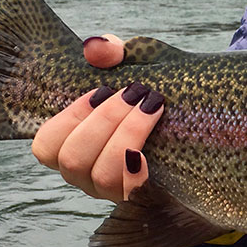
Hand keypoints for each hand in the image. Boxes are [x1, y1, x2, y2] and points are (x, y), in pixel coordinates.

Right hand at [31, 35, 162, 201]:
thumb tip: (96, 48)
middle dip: (105, 120)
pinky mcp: (144, 197)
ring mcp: (114, 190)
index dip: (68, 118)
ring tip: (151, 106)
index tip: (100, 90)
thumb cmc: (153, 89)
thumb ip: (111, 51)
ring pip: (102, 177)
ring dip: (125, 136)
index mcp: (75, 144)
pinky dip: (136, 173)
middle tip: (136, 92)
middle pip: (73, 160)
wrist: (200, 118)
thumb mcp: (133, 63)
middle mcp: (88, 173)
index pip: (46, 146)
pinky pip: (131, 195)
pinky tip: (149, 150)